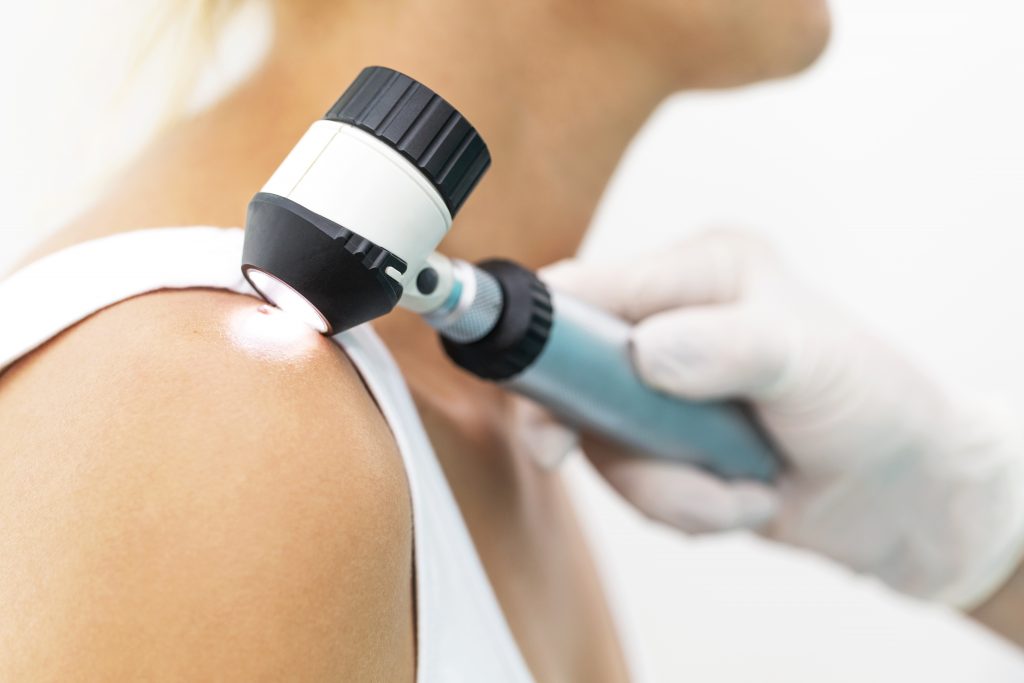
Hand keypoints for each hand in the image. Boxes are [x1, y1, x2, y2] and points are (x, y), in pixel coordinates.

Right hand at [541, 229, 1023, 608]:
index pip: (589, 288)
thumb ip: (731, 345)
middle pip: (573, 376)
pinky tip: (742, 500)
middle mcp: (671, 320)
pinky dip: (684, 508)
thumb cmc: (876, 405)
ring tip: (744, 490)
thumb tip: (645, 352)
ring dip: (668, 488)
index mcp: (702, 271)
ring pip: (601, 445)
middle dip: (614, 440)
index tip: (549, 415)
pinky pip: (633, 486)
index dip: (547, 342)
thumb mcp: (814, 360)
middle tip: (652, 469)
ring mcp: (662, 387)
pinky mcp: (664, 443)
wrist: (907, 495)